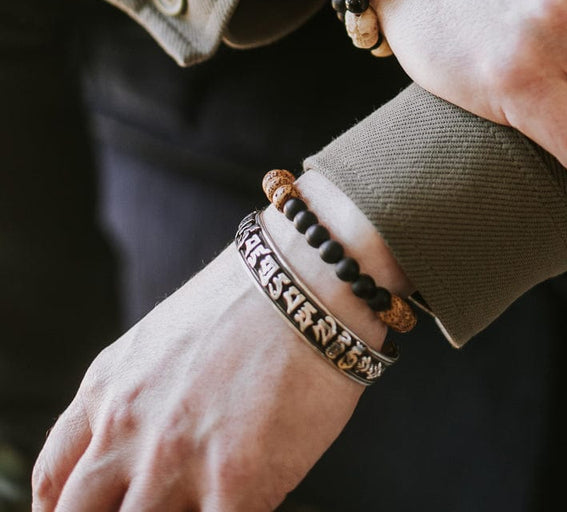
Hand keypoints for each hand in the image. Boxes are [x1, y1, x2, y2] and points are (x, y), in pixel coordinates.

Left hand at [33, 175, 405, 511]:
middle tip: (149, 506)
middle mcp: (127, 429)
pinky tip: (244, 500)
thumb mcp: (162, 338)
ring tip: (200, 500)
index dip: (60, 511)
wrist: (310, 281)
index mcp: (106, 389)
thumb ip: (134, 396)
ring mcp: (173, 463)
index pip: (52, 480)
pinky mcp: (232, 486)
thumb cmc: (251, 302)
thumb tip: (134, 455)